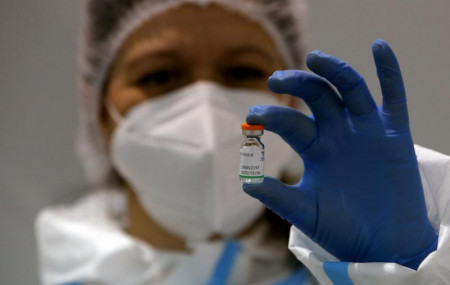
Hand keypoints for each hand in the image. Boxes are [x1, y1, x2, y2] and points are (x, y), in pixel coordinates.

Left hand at [243, 39, 436, 268]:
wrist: (383, 246)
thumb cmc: (341, 230)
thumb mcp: (305, 213)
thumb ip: (279, 197)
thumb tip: (246, 183)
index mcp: (315, 148)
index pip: (291, 123)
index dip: (273, 116)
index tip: (252, 116)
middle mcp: (338, 133)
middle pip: (317, 95)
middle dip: (297, 83)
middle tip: (275, 79)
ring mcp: (366, 130)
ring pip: (350, 89)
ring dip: (334, 70)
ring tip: (315, 59)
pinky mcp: (394, 134)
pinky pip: (394, 96)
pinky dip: (389, 71)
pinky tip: (379, 47)